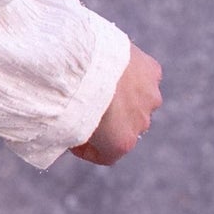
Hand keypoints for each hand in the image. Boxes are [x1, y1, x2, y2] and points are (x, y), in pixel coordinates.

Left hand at [70, 45, 162, 164]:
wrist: (83, 59)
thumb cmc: (68, 95)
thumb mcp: (62, 125)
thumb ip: (70, 134)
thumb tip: (62, 135)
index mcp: (121, 141)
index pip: (107, 155)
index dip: (88, 150)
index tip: (73, 139)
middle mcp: (141, 122)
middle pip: (124, 127)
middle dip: (107, 121)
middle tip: (85, 108)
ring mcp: (150, 95)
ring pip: (136, 100)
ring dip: (122, 97)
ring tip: (98, 84)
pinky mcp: (152, 71)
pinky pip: (141, 76)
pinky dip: (130, 74)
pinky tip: (110, 66)